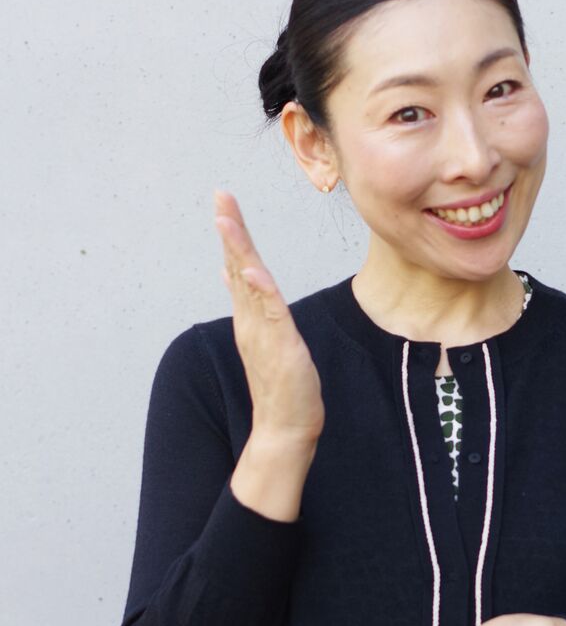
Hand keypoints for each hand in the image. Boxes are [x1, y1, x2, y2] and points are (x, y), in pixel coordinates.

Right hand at [214, 189, 324, 444]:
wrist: (284, 428)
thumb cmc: (281, 386)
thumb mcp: (268, 338)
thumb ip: (253, 308)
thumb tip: (237, 277)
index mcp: (250, 316)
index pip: (239, 267)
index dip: (232, 235)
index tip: (224, 203)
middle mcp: (251, 320)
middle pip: (237, 266)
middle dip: (230, 230)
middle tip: (221, 197)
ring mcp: (263, 332)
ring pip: (248, 283)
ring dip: (238, 251)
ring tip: (227, 221)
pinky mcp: (280, 347)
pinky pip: (269, 313)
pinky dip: (259, 290)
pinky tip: (251, 270)